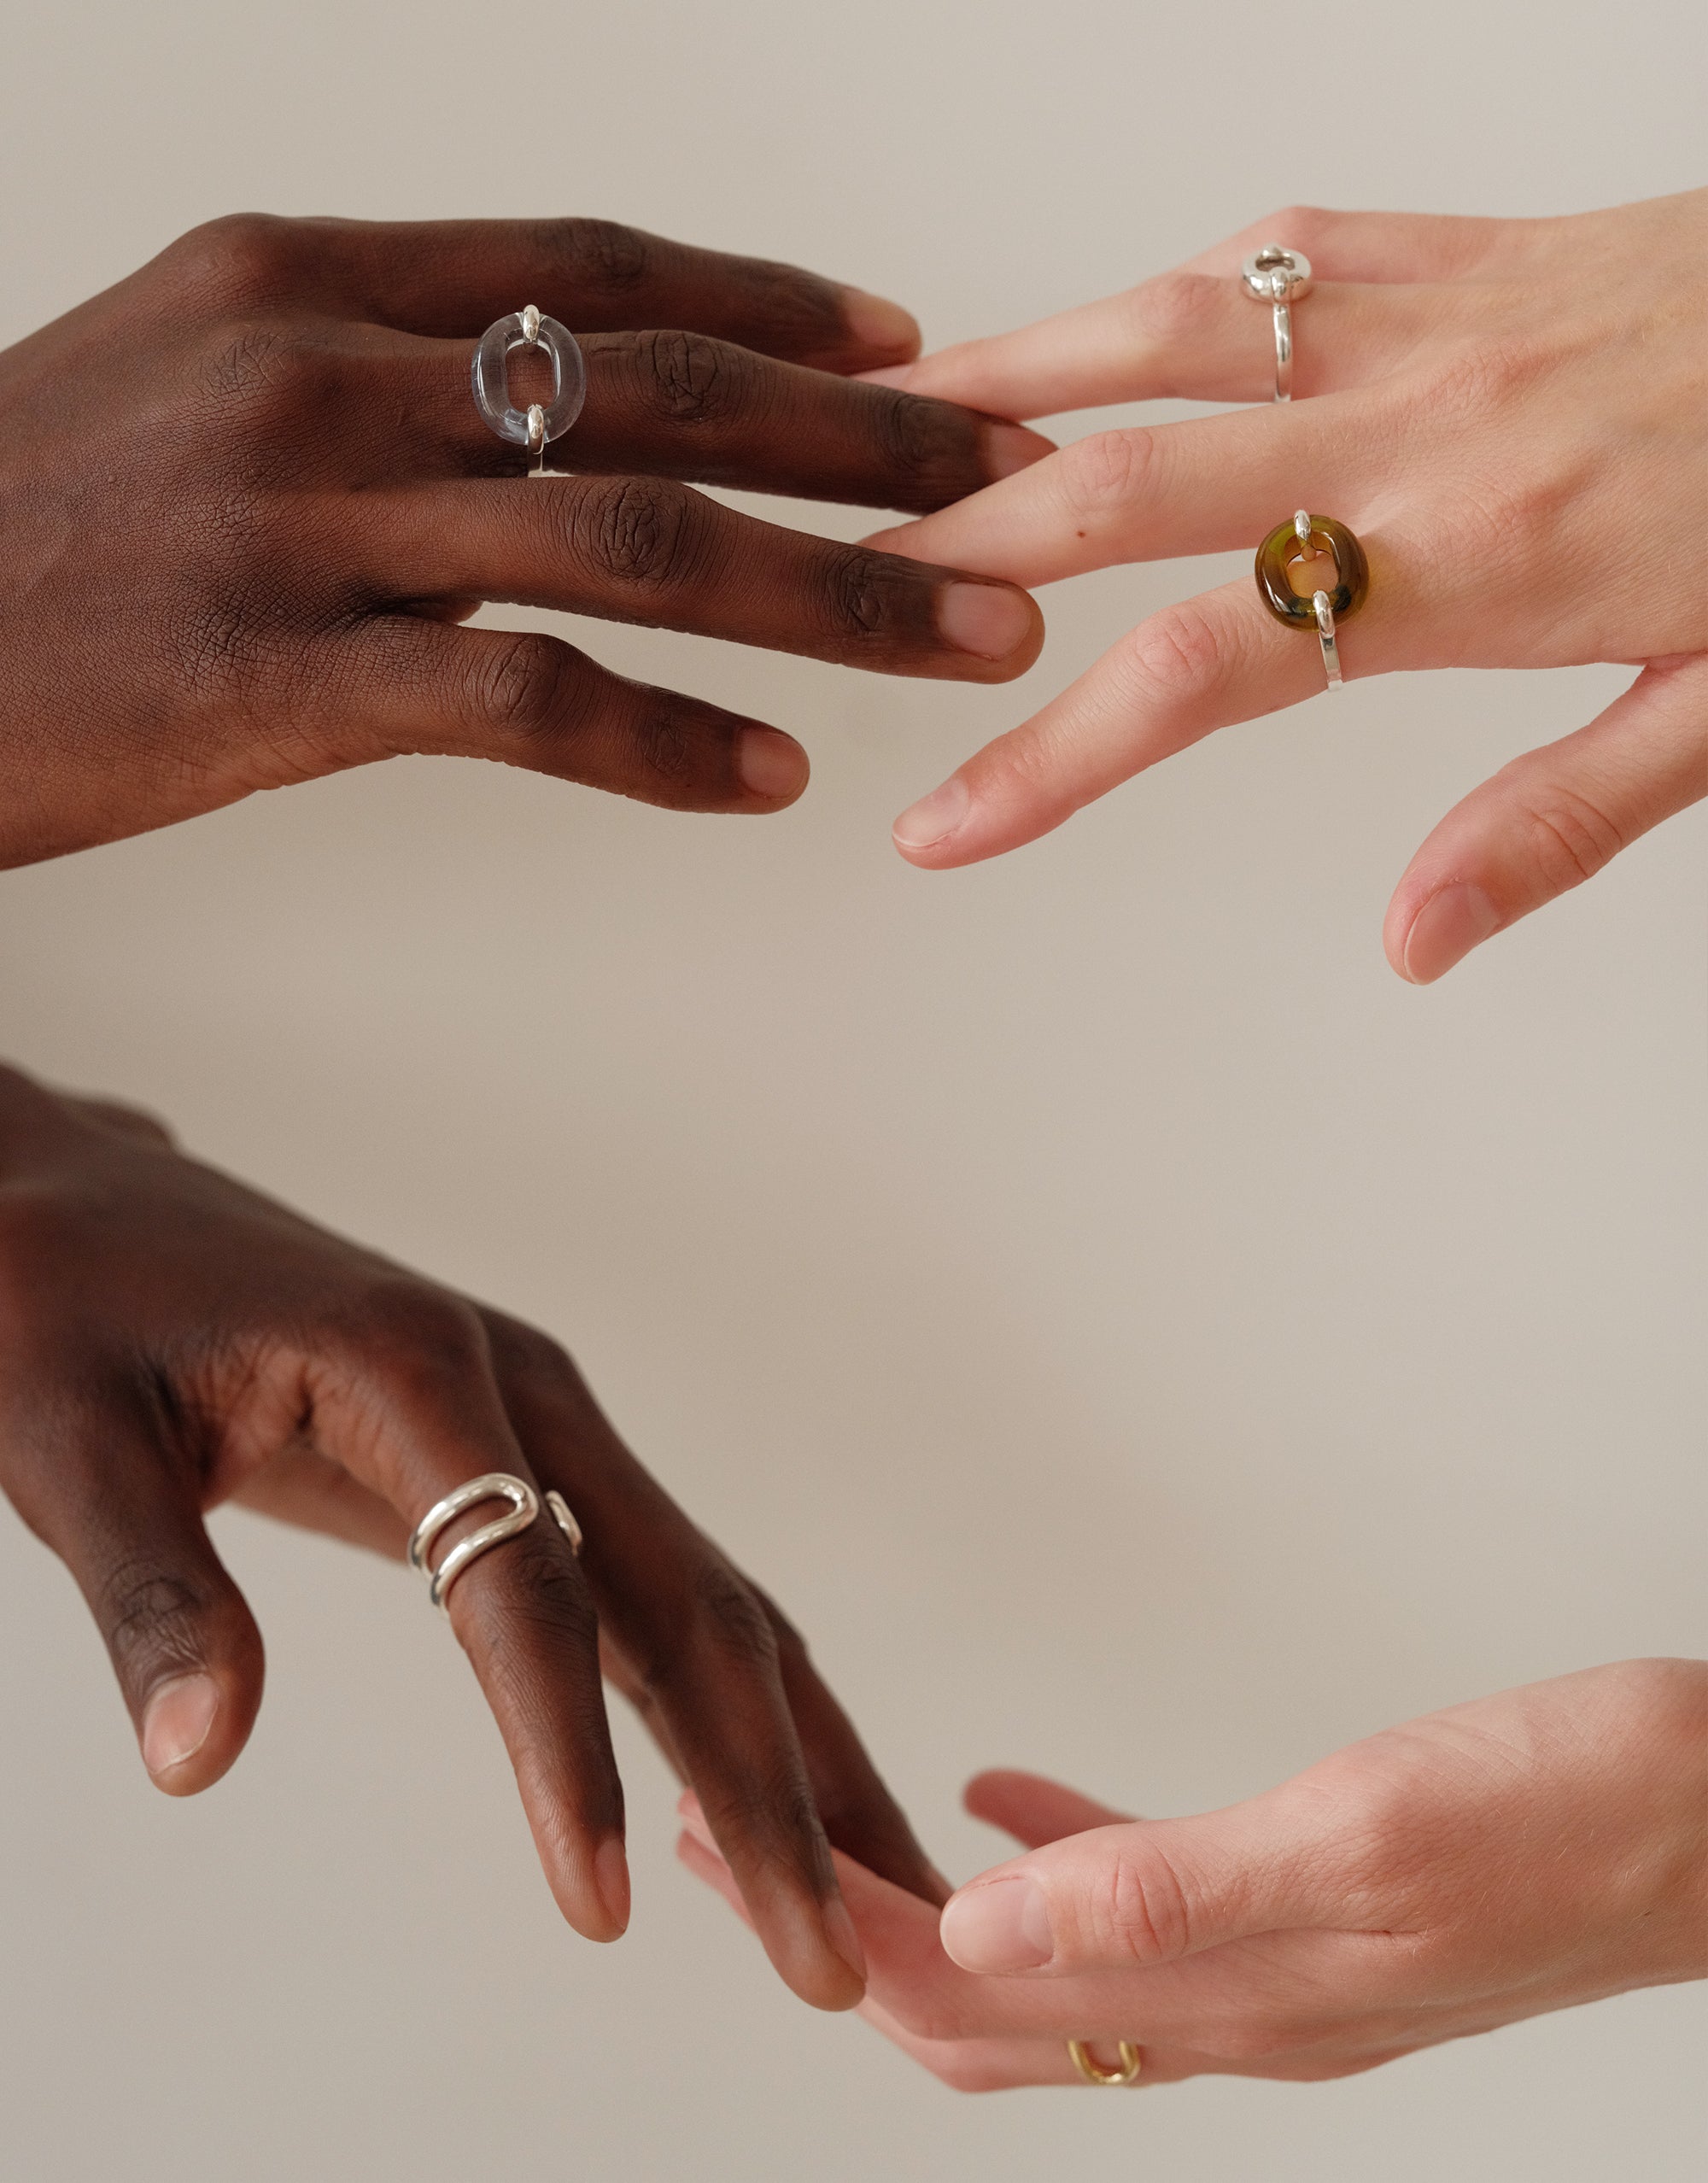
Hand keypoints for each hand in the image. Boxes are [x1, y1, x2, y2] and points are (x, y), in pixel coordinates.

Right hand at [0, 214, 1049, 866]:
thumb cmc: (22, 519)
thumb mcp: (183, 377)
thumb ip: (363, 369)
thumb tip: (533, 409)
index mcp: (302, 273)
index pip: (593, 267)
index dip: (776, 302)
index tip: (909, 340)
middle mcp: (319, 366)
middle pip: (660, 385)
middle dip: (865, 440)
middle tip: (1012, 483)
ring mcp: (302, 516)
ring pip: (629, 535)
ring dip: (825, 590)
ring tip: (969, 635)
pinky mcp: (278, 675)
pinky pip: (523, 703)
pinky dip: (668, 741)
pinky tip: (771, 779)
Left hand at [0, 1063, 946, 2010]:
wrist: (75, 1197)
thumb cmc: (64, 1303)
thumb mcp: (68, 1442)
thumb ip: (152, 1594)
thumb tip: (203, 1763)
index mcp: (420, 1366)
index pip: (529, 1582)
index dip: (566, 1749)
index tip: (599, 1907)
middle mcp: (520, 1389)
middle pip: (680, 1597)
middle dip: (765, 1780)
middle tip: (833, 1954)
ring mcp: (541, 1423)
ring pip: (703, 1597)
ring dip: (788, 1746)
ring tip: (875, 1887)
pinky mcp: (526, 1461)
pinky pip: (652, 1591)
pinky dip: (724, 1699)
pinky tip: (759, 1786)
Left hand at [679, 1660, 1707, 2081]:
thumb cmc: (1578, 1816)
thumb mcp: (1366, 1835)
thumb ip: (1171, 1892)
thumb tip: (984, 1934)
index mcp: (1233, 1997)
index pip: (972, 2007)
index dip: (843, 1943)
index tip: (738, 1864)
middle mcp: (1238, 2006)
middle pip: (982, 2009)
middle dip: (847, 1938)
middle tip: (738, 1850)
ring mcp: (1277, 1964)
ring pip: (1046, 1965)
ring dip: (933, 1910)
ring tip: (837, 1833)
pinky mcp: (1316, 1906)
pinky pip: (1138, 1901)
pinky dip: (1049, 1857)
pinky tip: (1003, 1796)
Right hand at [865, 191, 1707, 981]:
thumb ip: (1558, 823)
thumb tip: (1416, 940)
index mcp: (1477, 565)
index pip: (1202, 675)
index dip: (1049, 761)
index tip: (941, 828)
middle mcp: (1417, 430)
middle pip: (1124, 489)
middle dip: (955, 551)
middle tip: (835, 597)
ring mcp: (1424, 318)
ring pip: (1152, 336)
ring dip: (995, 391)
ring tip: (876, 439)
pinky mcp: (1450, 244)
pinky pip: (1255, 254)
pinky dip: (1136, 296)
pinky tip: (1063, 331)